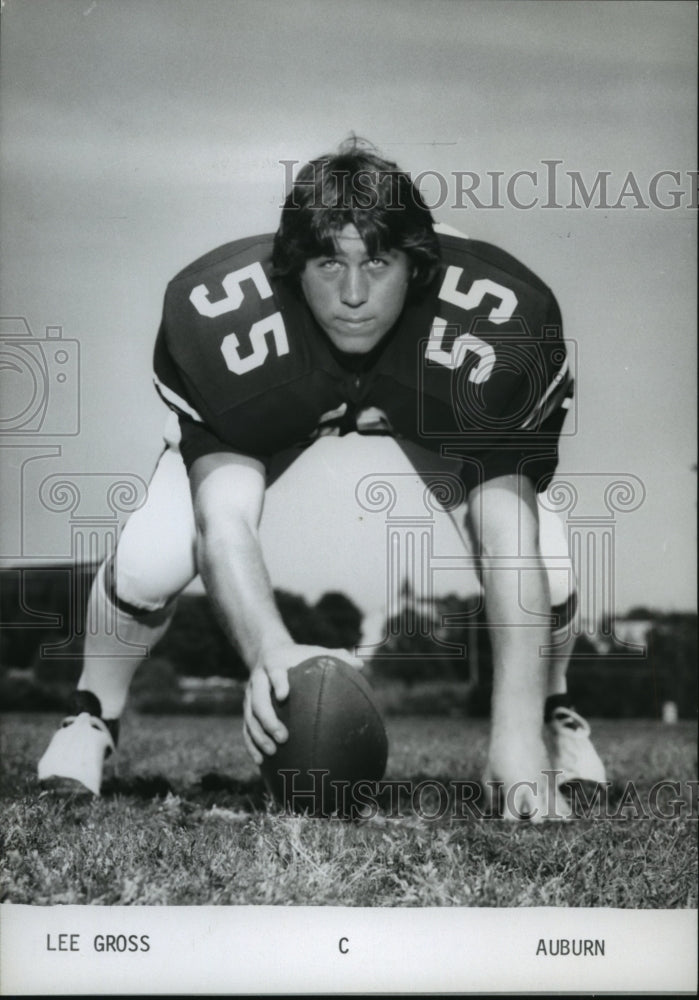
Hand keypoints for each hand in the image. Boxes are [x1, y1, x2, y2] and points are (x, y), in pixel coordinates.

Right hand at [242, 644, 362, 765]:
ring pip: (250, 717)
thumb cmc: (298, 656)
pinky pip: (245, 728)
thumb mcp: (313, 653)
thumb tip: (361, 664)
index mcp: (274, 664)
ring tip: (273, 752)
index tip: (284, 695)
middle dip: (268, 719)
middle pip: (258, 699)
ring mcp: (249, 695)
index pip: (274, 673)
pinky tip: (261, 761)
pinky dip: (251, 744)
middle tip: (283, 737)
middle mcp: (258, 679)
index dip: (278, 682)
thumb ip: (335, 657)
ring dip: (259, 736)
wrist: (268, 652)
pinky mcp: (247, 709)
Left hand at [483, 731, 571, 822]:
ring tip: (537, 814)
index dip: (507, 819)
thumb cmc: (500, 751)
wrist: (519, 730)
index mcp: (514, 789)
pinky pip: (562, 802)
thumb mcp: (490, 772)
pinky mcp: (553, 780)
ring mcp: (545, 785)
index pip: (512, 817)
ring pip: (552, 812)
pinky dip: (561, 812)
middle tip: (522, 815)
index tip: (504, 817)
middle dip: (529, 820)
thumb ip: (491, 794)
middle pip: (537, 818)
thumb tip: (492, 809)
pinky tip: (562, 819)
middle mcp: (532, 789)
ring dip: (544, 815)